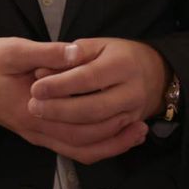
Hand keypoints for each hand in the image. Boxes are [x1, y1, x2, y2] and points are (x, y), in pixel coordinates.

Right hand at [0, 37, 148, 164]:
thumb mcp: (13, 50)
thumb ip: (46, 53)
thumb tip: (75, 53)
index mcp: (31, 108)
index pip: (76, 122)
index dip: (105, 119)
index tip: (130, 109)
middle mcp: (36, 128)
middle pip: (83, 143)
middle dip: (115, 137)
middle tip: (142, 126)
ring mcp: (36, 134)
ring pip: (78, 150)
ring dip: (109, 145)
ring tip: (135, 134)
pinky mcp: (37, 132)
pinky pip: (70, 148)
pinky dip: (93, 146)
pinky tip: (110, 135)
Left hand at [28, 38, 168, 148]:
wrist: (155, 72)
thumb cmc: (118, 54)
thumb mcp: (98, 43)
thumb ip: (75, 53)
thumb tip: (53, 63)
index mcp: (122, 64)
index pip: (88, 78)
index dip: (60, 85)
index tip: (36, 87)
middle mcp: (132, 92)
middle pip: (93, 109)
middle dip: (60, 110)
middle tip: (34, 107)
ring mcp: (133, 113)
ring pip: (98, 130)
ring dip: (67, 128)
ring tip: (42, 118)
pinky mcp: (129, 128)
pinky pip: (106, 144)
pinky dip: (80, 141)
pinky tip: (61, 132)